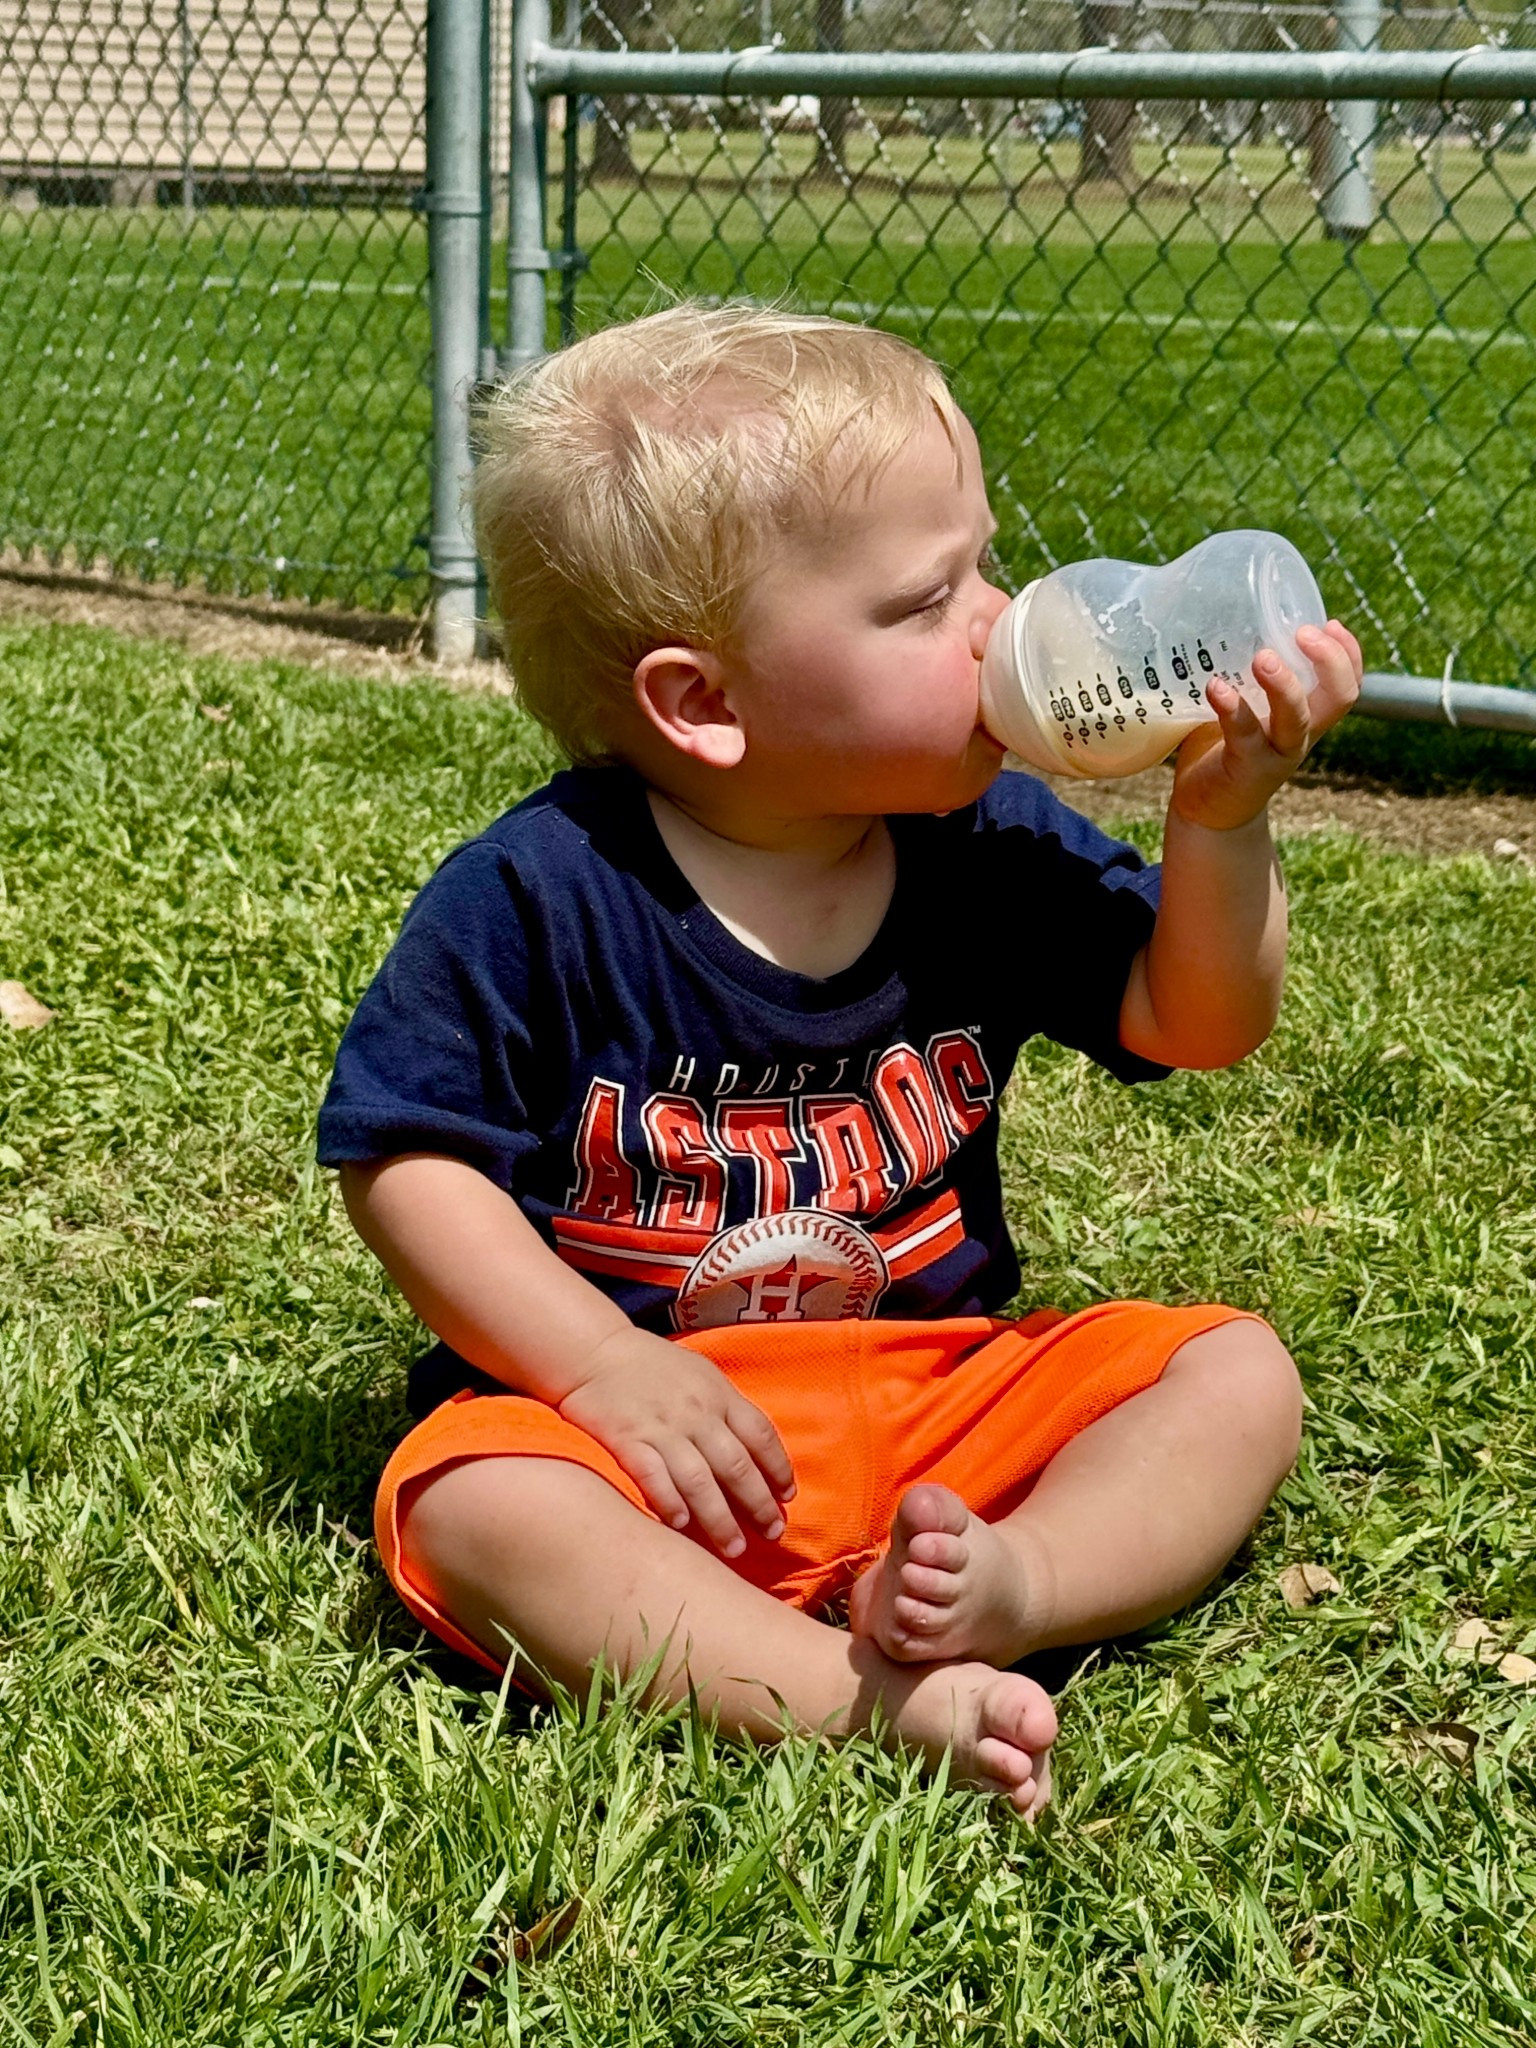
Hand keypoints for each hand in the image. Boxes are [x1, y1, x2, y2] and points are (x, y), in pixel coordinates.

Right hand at [557, 1329, 796, 1558]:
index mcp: (719, 1394)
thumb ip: (724, 1407)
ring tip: (733, 1547)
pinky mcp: (627, 1440)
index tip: (786, 1498)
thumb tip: (752, 1447)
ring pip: (700, 1480)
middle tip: (772, 1534)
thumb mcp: (699, 1373)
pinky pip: (653, 1477)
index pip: (760, 1435)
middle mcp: (696, 1413)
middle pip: (736, 1465)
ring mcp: (662, 1428)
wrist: (593, 1351)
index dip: (778, 1469)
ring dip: (719, 1518)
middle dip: (758, 1504)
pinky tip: (681, 1527)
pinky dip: (670, 1503)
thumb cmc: (650, 1363)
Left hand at [1169, 621, 1362, 832]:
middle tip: (1304, 633)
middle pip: (1340, 698)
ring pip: (1298, 719)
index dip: (1349, 652)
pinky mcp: (1246, 769)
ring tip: (1262, 657)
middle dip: (1331, 661)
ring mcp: (1276, 754)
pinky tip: (1216, 688)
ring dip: (1285, 686)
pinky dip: (1233, 709)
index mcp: (1307, 715)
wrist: (1206, 811)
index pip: (1348, 682)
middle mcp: (1301, 734)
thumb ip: (1243, 674)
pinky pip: (1245, 736)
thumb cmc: (1222, 748)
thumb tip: (1222, 617)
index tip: (1329, 622)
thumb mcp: (1243, 706)